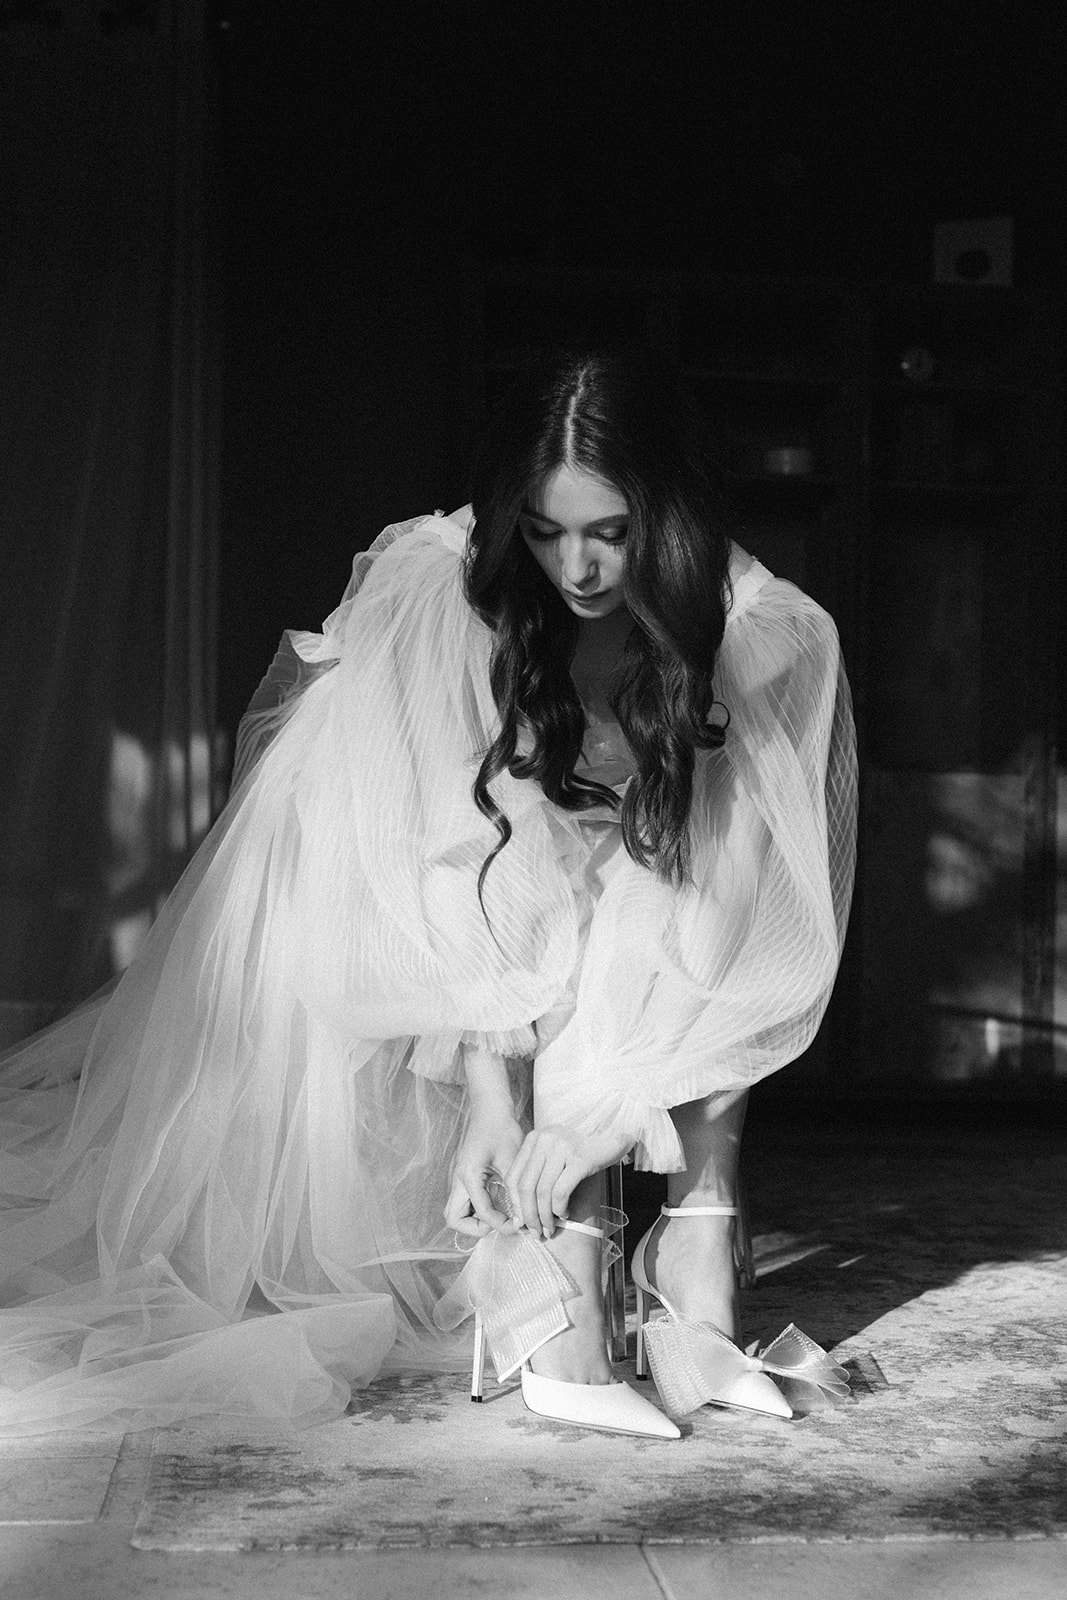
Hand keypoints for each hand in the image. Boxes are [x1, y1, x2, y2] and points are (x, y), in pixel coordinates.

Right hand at [444, 1106, 524, 1237]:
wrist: (490, 1107)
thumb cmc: (501, 1128)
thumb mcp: (513, 1159)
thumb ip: (515, 1189)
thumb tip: (523, 1216)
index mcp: (469, 1174)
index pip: (481, 1212)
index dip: (501, 1223)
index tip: (519, 1224)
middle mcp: (459, 1179)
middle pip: (454, 1218)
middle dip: (476, 1228)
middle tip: (501, 1223)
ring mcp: (459, 1178)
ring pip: (456, 1212)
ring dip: (475, 1220)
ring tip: (501, 1216)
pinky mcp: (464, 1176)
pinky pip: (465, 1202)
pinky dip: (478, 1210)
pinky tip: (499, 1204)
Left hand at [503, 1124, 627, 1237]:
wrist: (615, 1137)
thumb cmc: (582, 1152)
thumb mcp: (554, 1156)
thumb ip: (536, 1173)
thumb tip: (519, 1210)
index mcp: (534, 1138)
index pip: (513, 1177)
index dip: (514, 1204)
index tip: (520, 1222)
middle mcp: (545, 1138)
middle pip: (525, 1186)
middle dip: (528, 1215)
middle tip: (535, 1233)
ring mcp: (562, 1146)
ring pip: (542, 1192)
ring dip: (545, 1217)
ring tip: (550, 1229)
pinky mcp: (581, 1158)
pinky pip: (561, 1191)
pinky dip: (560, 1208)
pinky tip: (566, 1215)